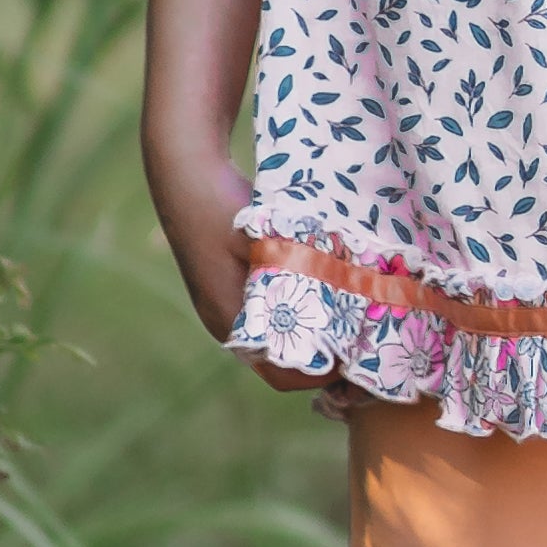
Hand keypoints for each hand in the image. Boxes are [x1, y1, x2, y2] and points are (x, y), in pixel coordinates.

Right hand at [140, 117, 343, 403]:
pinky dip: (296, 312)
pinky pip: (267, 315)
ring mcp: (224, 304)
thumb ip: (295, 268)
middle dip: (322, 356)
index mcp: (229, 320)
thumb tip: (343, 292)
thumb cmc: (221, 204)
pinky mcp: (228, 285)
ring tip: (349, 318)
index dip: (322, 371)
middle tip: (362, 338)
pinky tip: (322, 292)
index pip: (280, 375)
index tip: (357, 352)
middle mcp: (225, 321)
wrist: (184, 171)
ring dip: (310, 333)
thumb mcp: (263, 237)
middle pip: (280, 362)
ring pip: (275, 337)